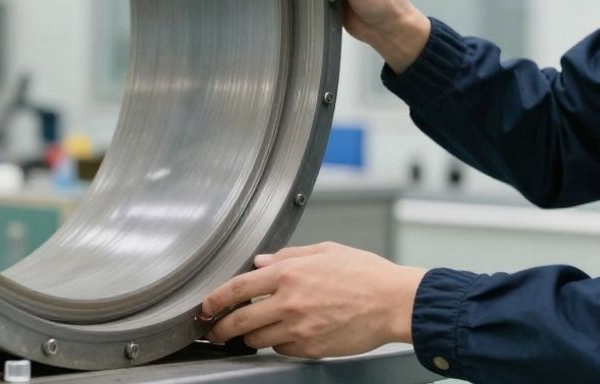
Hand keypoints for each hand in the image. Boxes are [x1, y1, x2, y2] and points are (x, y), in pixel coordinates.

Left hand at [200, 242, 427, 358]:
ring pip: (257, 338)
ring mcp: (299, 328)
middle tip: (215, 331)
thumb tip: (261, 261)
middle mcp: (289, 302)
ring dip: (250, 336)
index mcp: (289, 274)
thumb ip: (288, 255)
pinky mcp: (311, 348)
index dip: (214, 300)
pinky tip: (286, 334)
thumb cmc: (365, 274)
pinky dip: (279, 343)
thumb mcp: (325, 251)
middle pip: (239, 321)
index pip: (237, 288)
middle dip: (221, 328)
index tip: (206, 307)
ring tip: (250, 331)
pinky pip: (282, 349)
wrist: (393, 302)